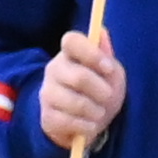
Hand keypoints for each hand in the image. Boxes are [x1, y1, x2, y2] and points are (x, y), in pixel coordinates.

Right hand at [36, 28, 124, 154]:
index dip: (92, 53)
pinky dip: (87, 126)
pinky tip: (90, 124)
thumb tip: (101, 31)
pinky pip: (70, 122)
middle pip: (79, 77)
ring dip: (95, 111)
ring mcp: (48, 93)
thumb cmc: (99, 91)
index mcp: (70, 54)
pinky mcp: (47, 117)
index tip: (109, 68)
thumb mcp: (110, 72)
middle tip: (108, 96)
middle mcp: (54, 69)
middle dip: (101, 90)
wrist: (87, 121)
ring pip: (75, 103)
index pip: (71, 41)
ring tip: (99, 112)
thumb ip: (106, 54)